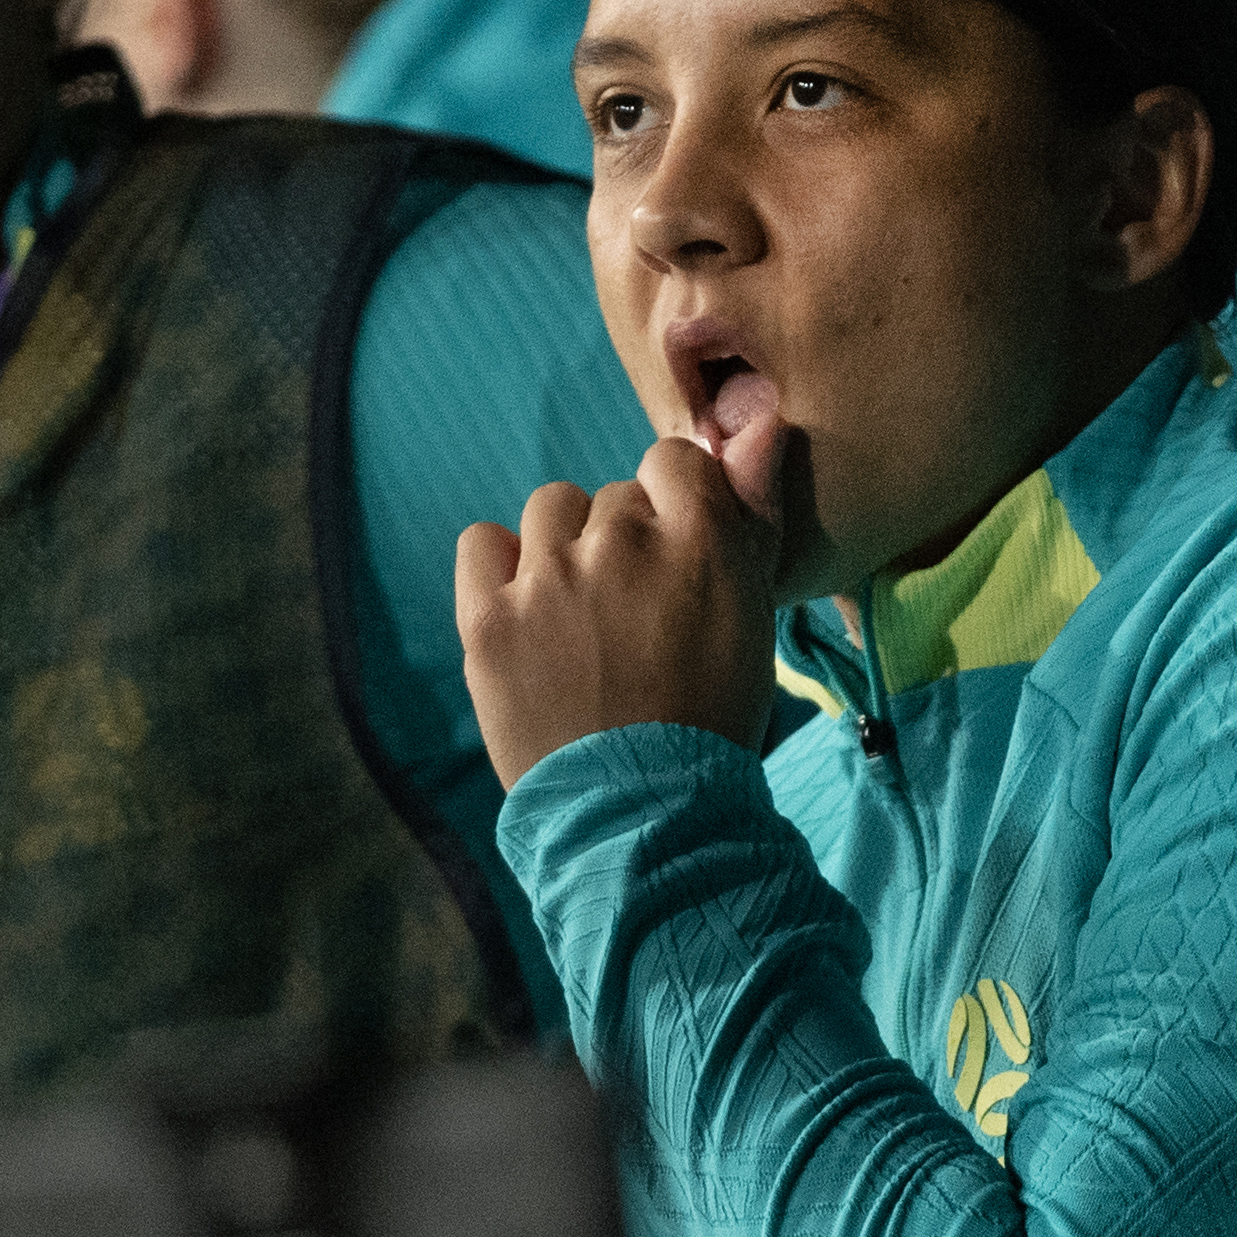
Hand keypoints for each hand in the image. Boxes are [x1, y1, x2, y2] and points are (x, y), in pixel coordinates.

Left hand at [458, 431, 784, 787]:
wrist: (642, 814)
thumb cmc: (712, 716)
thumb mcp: (752, 614)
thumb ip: (751, 513)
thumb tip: (754, 422)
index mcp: (697, 539)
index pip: (675, 461)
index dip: (677, 504)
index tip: (677, 560)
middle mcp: (619, 544)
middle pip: (614, 498)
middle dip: (627, 544)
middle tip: (637, 618)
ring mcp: (547, 580)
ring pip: (551, 509)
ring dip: (566, 547)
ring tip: (583, 617)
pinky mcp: (488, 619)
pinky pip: (481, 544)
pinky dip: (499, 566)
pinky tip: (525, 608)